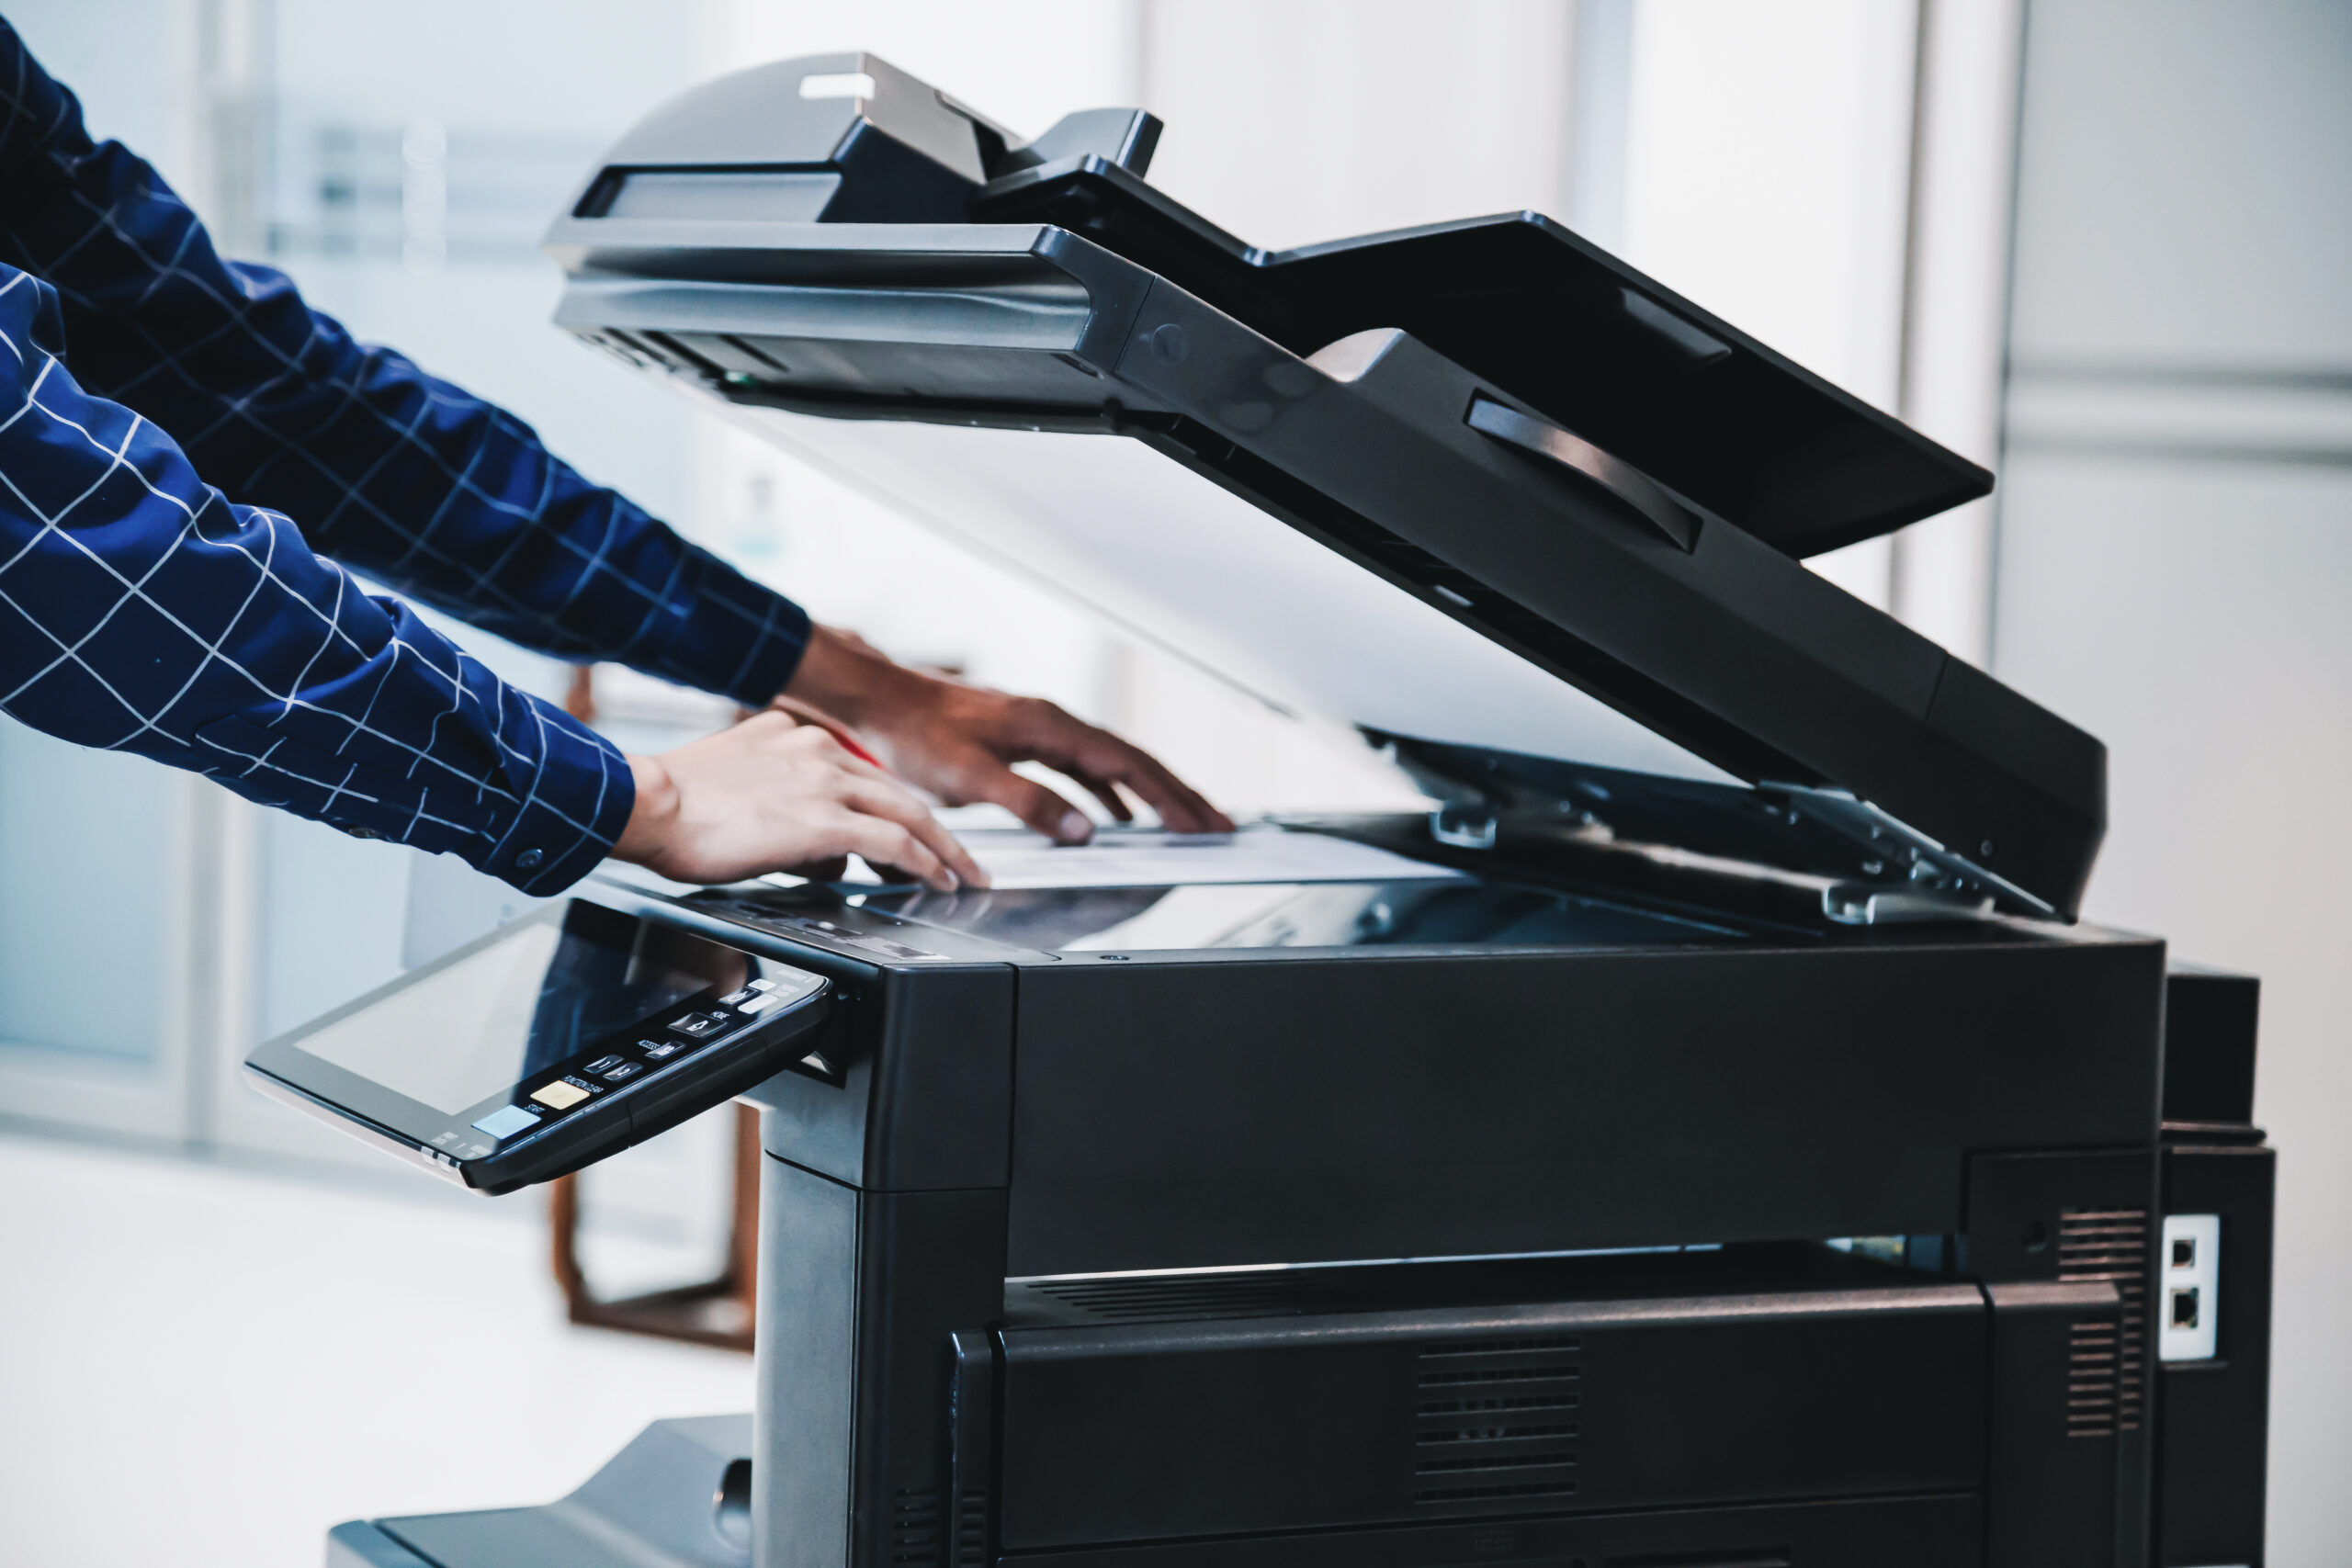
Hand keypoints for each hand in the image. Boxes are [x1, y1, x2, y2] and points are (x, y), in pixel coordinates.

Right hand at [613, 712, 986, 889]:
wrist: (647, 802)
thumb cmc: (673, 802)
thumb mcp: (739, 780)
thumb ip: (785, 800)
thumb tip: (820, 848)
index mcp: (795, 736)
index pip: (865, 774)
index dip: (898, 805)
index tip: (916, 828)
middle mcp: (818, 750)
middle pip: (899, 792)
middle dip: (939, 830)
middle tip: (962, 858)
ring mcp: (825, 782)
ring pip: (909, 814)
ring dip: (943, 850)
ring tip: (963, 876)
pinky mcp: (824, 818)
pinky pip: (894, 841)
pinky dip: (924, 862)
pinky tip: (937, 880)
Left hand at [780, 626, 1233, 842]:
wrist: (882, 700)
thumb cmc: (919, 734)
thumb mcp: (973, 779)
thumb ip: (1032, 803)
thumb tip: (1086, 830)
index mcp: (1052, 729)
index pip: (1129, 767)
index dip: (1171, 798)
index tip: (1204, 824)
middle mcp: (1056, 723)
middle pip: (1134, 761)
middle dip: (1180, 795)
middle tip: (1219, 824)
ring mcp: (1044, 730)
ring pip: (1113, 764)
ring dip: (1151, 794)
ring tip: (1185, 821)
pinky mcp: (1027, 740)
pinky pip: (1086, 768)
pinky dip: (1113, 792)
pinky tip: (1115, 817)